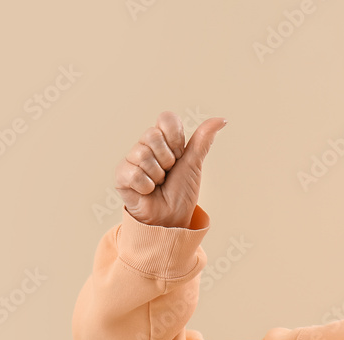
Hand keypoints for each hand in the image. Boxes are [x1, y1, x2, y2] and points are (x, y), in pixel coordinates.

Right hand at [114, 111, 226, 227]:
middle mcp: (145, 146)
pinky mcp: (121, 175)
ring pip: (143, 154)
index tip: (179, 156)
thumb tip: (221, 120)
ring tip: (157, 184)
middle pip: (153, 135)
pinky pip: (134, 172)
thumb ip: (203, 140)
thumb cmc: (181, 192)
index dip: (176, 138)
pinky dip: (146, 186)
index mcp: (163, 140)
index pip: (166, 119)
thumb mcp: (194, 164)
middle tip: (168, 173)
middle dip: (167, 159)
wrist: (171, 217)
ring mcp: (131, 159)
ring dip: (157, 175)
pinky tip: (147, 191)